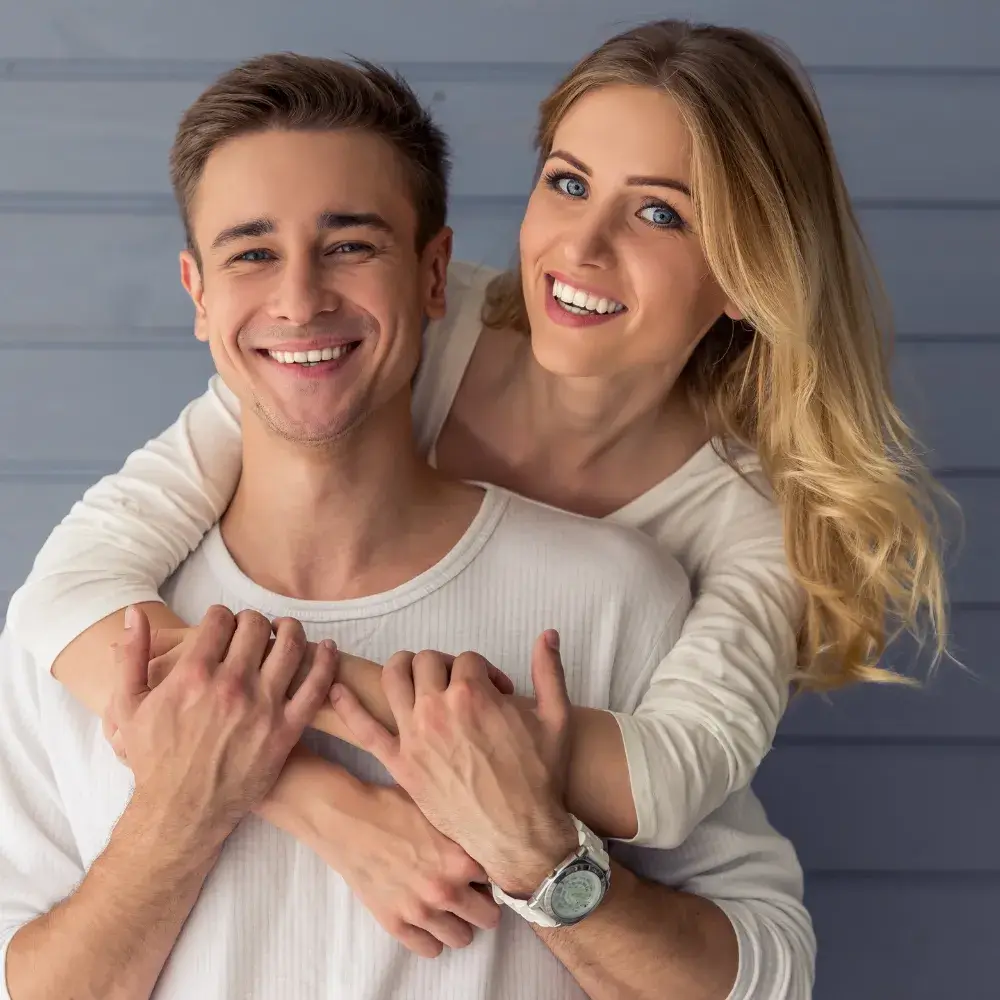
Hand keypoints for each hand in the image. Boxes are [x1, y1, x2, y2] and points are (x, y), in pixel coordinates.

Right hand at [103, 623, 338, 758]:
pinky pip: (316, 686)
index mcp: (194, 675)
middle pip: (256, 627)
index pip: (221, 619)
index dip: (222, 615)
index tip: (223, 624)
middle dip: (253, 621)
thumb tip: (134, 613)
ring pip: (290, 646)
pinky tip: (327, 648)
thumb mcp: (127, 707)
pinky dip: (326, 661)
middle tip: (251, 630)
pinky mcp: (286, 730)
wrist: (180, 812)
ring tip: (285, 631)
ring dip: (290, 630)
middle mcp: (232, 685)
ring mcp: (263, 707)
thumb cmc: (153, 759)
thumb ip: (130, 656)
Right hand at [274, 753, 500, 957]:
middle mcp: (445, 890)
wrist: (347, 819)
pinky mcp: (395, 924)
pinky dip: (432, 938)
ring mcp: (419, 912)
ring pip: (462, 938)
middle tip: (472, 893)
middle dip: (483, 904)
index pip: (499, 881)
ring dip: (460, 923)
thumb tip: (486, 836)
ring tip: (450, 908)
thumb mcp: (437, 811)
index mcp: (459, 860)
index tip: (483, 871)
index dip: (490, 874)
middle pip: (488, 917)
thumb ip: (462, 833)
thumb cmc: (391, 807)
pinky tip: (428, 920)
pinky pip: (429, 950)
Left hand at [330, 632, 577, 894]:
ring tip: (414, 675)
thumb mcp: (556, 718)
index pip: (468, 659)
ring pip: (393, 678)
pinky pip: (364, 729)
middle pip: (427, 660)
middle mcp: (437, 709)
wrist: (520, 835)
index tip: (498, 691)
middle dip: (446, 665)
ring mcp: (414, 736)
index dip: (485, 670)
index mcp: (473, 694)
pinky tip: (335, 689)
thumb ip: (549, 670)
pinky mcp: (400, 764)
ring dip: (402, 667)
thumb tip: (549, 633)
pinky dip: (347, 705)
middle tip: (460, 685)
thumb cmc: (540, 778)